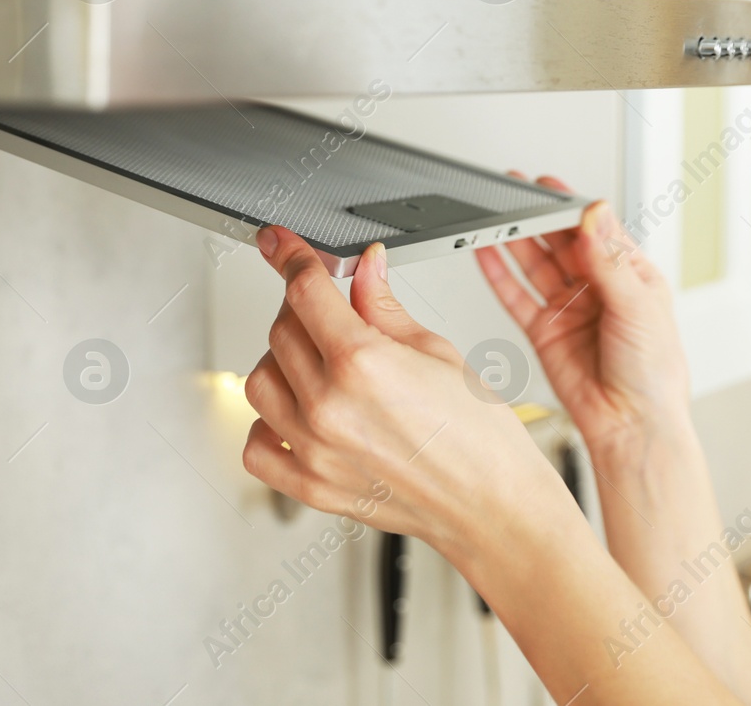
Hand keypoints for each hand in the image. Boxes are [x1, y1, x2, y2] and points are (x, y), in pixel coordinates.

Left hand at [241, 227, 557, 555]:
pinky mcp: (310, 486)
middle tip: (330, 312)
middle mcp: (328, 407)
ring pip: (260, 381)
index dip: (290, 256)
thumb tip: (366, 267)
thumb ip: (385, 305)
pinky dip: (268, 423)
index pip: (304, 291)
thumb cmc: (479, 437)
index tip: (278, 243)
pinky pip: (257, 445)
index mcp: (362, 363)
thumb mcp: (437, 351)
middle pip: (280, 330)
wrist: (493, 506)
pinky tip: (298, 412)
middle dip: (302, 309)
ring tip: (320, 364)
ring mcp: (313, 450)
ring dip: (283, 362)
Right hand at [474, 178, 691, 460]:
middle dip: (537, 217)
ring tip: (494, 218)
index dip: (571, 207)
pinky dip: (498, 274)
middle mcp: (597, 288)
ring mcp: (568, 308)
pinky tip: (485, 253)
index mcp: (630, 275)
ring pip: (535, 265)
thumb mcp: (638, 306)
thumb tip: (594, 215)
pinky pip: (516, 296)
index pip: (596, 230)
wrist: (632, 426)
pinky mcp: (544, 330)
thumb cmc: (654, 374)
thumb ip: (609, 260)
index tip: (550, 188)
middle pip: (560, 242)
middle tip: (515, 196)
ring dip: (514, 240)